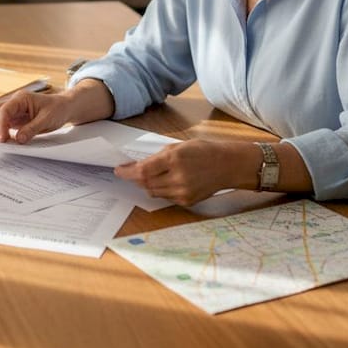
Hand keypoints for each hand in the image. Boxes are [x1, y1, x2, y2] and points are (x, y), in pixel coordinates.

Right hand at [0, 91, 72, 142]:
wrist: (65, 107)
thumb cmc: (58, 109)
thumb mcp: (47, 120)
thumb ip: (32, 129)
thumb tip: (18, 139)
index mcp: (22, 98)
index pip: (4, 110)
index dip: (0, 125)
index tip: (3, 138)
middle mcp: (15, 102)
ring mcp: (15, 110)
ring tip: (1, 142)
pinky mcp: (16, 118)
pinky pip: (5, 124)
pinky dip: (3, 132)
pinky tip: (7, 140)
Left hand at [114, 139, 252, 205]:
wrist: (228, 166)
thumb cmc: (205, 151)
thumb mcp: (180, 146)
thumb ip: (159, 157)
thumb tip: (140, 166)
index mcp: (175, 159)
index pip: (143, 170)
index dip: (128, 172)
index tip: (119, 170)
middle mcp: (177, 177)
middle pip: (145, 183)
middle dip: (135, 178)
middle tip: (130, 172)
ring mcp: (182, 192)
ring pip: (153, 191)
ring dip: (147, 184)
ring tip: (150, 175)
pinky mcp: (187, 201)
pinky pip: (165, 197)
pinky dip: (161, 190)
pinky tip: (166, 181)